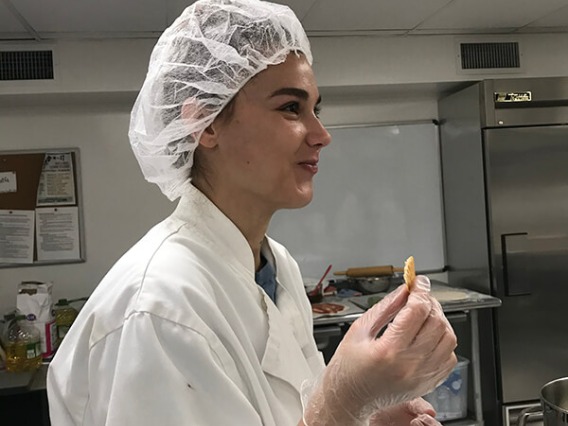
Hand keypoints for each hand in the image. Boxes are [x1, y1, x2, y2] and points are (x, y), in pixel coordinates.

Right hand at [302, 276, 456, 425]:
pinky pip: (449, 357)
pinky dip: (442, 341)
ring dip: (439, 321)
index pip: (417, 310)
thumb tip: (404, 290)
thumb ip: (385, 307)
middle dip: (430, 302)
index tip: (418, 282)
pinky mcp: (427, 383)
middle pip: (437, 322)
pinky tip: (427, 336)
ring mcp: (421, 376)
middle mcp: (409, 365)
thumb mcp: (359, 330)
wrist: (349, 398)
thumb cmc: (348, 367)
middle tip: (419, 297)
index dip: (420, 290)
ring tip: (424, 315)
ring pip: (448, 339)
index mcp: (388, 350)